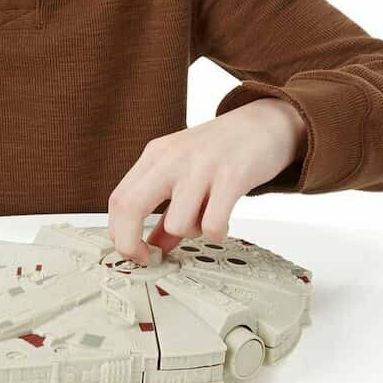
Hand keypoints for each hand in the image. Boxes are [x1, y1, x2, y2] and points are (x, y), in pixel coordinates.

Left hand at [108, 98, 306, 264]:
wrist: (264, 123)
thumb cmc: (222, 148)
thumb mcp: (184, 171)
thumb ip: (167, 209)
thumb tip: (153, 245)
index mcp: (156, 155)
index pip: (118, 198)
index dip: (119, 234)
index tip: (134, 253)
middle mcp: (172, 158)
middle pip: (129, 206)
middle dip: (131, 244)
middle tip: (148, 258)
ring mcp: (200, 166)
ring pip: (176, 223)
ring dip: (191, 234)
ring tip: (205, 220)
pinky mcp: (231, 176)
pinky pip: (213, 224)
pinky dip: (216, 233)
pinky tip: (222, 222)